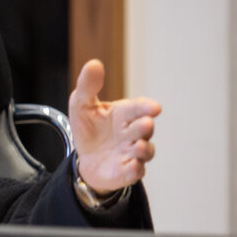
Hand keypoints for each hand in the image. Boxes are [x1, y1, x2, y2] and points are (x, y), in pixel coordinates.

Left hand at [69, 60, 161, 194]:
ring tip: (138, 146)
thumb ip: (88, 86)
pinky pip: (135, 172)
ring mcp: (132, 153)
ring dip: (144, 149)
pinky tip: (132, 166)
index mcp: (124, 114)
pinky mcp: (127, 171)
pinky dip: (135, 169)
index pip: (139, 108)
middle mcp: (132, 133)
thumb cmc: (90, 128)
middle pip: (143, 129)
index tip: (154, 107)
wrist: (85, 158)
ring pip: (145, 151)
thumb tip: (93, 64)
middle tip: (145, 124)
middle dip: (145, 126)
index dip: (146, 107)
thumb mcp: (82, 105)